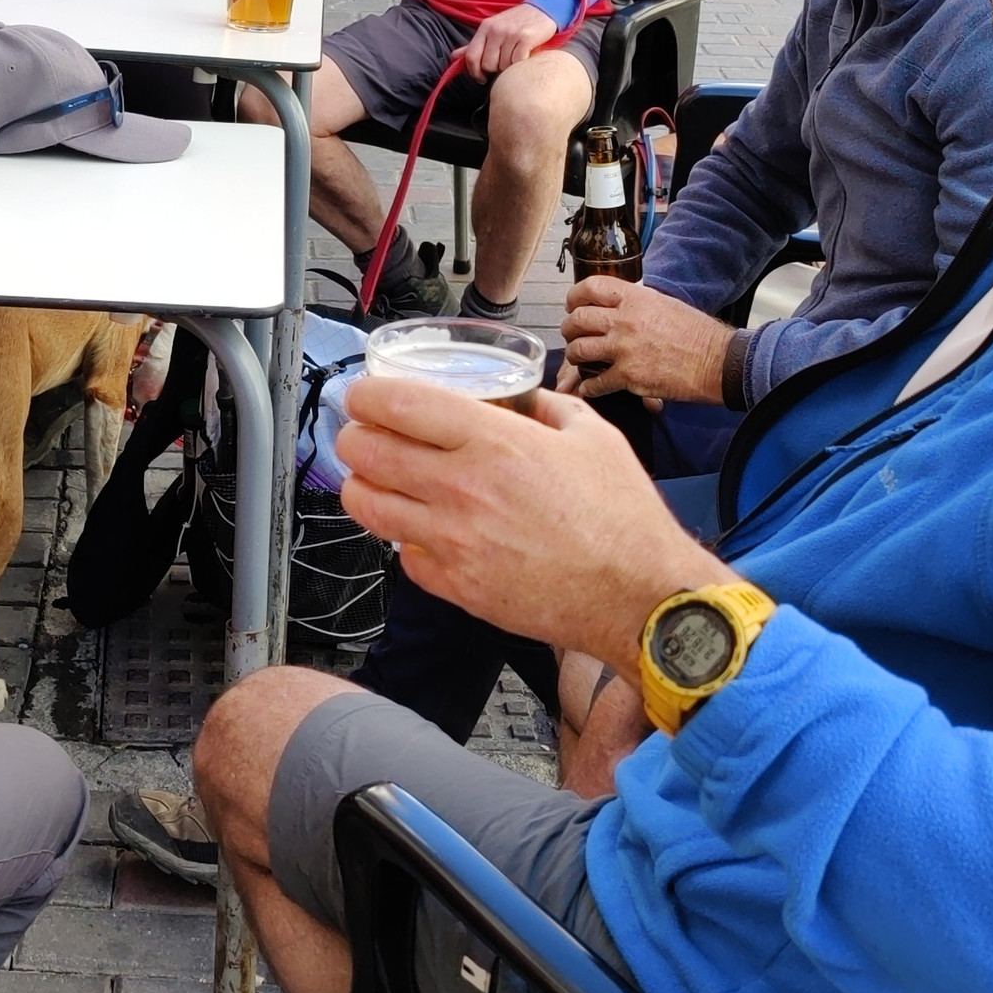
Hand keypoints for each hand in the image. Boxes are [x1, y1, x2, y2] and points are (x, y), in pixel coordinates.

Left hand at [335, 375, 726, 671]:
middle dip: (354, 438)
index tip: (362, 396)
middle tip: (363, 436)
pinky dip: (405, 541)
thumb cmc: (624, 520)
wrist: (638, 596)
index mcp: (494, 442)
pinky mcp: (456, 587)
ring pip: (367, 506)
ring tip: (375, 481)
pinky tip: (424, 531)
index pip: (397, 405)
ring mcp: (453, 542)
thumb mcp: (594, 437)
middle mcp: (462, 489)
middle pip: (366, 453)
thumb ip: (547, 408)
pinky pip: (403, 557)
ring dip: (363, 487)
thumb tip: (523, 399)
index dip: (366, 396)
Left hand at [465, 3, 561, 75]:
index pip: (471, 56)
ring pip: (503, 65)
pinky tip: (525, 58)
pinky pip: (517, 62)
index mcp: (485, 27)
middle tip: (504, 64)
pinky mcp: (527, 38)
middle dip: (495, 70)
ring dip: (510, 67)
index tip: (482, 77)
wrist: (543, 9)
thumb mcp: (492, 29)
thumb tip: (453, 58)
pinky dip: (521, 65)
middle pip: (487, 65)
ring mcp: (511, 33)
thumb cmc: (515, 23)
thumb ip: (473, 45)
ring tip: (516, 57)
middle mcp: (496, 30)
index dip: (474, 72)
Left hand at [561, 277, 733, 406]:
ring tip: (579, 360)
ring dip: (574, 356)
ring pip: (578, 349)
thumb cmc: (697, 334)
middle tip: (572, 334)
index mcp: (635, 298)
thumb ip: (637, 304)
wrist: (716, 361)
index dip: (575, 296)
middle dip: (569, 328)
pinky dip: (589, 387)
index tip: (573, 305)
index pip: (591, 287)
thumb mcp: (665, 304)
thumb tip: (619, 307)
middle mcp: (625, 320)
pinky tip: (590, 388)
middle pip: (578, 319)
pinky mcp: (627, 376)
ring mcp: (623, 348)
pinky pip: (594, 382)